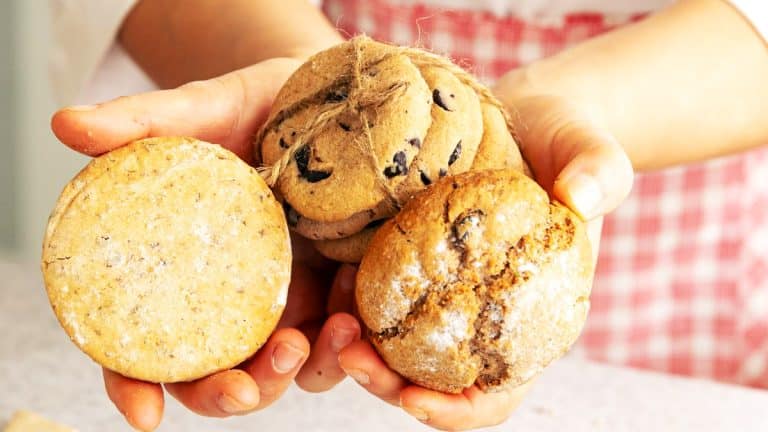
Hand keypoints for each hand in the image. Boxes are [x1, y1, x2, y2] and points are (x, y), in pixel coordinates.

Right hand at [51, 58, 361, 430]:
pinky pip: (340, 338)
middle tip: (247, 384)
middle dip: (228, 395)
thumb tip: (65, 123)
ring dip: (301, 373)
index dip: (134, 386)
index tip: (146, 412)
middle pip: (215, 375)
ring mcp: (284, 300)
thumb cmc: (252, 106)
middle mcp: (227, 299)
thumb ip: (141, 122)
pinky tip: (353, 297)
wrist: (324, 97)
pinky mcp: (334, 291)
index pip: (141, 345)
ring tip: (327, 330)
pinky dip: (348, 338)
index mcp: (178, 271)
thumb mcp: (203, 110)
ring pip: (285, 370)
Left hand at [334, 87, 634, 429]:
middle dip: (387, 384)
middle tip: (350, 355)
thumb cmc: (564, 144)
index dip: (458, 411)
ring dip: (359, 350)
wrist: (526, 119)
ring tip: (335, 321)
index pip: (495, 394)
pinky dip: (356, 302)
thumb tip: (580, 195)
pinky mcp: (413, 265)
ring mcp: (442, 295)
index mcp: (527, 323)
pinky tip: (340, 278)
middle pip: (430, 383)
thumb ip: (599, 173)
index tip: (414, 401)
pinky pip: (379, 298)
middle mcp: (480, 320)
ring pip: (394, 350)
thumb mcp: (589, 151)